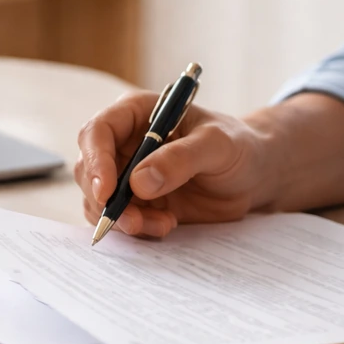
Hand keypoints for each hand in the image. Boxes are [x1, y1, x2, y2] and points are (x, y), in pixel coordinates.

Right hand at [74, 91, 274, 237]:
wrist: (253, 175)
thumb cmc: (237, 146)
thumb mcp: (217, 145)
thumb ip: (181, 159)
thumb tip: (138, 181)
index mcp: (136, 114)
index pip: (97, 132)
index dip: (95, 160)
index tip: (106, 191)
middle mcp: (124, 144)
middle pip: (90, 170)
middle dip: (106, 200)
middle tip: (134, 221)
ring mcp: (127, 175)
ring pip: (99, 200)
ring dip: (123, 219)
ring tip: (163, 224)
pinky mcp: (136, 203)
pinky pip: (118, 219)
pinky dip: (135, 229)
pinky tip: (166, 225)